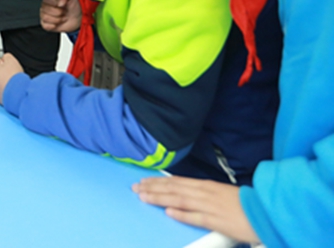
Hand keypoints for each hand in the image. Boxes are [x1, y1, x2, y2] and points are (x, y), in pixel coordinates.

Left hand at [0, 53, 23, 104]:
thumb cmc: (13, 79)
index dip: (3, 61)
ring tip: (10, 81)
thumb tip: (5, 58)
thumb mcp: (12, 60)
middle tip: (10, 73)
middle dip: (1, 70)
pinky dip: (3, 87)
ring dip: (2, 79)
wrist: (17, 94)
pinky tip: (9, 87)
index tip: (8, 65)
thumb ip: (6, 56)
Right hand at [40, 0, 81, 32]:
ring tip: (63, 17)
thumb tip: (59, 2)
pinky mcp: (46, 24)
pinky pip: (45, 26)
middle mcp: (45, 5)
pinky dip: (53, 26)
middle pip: (44, 9)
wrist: (78, 16)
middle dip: (58, 12)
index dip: (55, 3)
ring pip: (45, 18)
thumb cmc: (74, 5)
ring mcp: (44, 14)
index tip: (63, 4)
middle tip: (64, 12)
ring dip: (57, 19)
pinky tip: (59, 23)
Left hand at [132, 177, 259, 243]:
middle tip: (135, 188)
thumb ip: (202, 193)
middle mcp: (205, 192)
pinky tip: (169, 212)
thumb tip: (184, 194)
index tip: (143, 181)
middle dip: (153, 188)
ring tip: (144, 197)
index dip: (158, 181)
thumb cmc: (244, 204)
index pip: (176, 181)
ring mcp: (210, 206)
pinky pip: (197, 217)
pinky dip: (182, 214)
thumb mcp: (220, 193)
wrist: (266, 211)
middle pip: (174, 188)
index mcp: (206, 185)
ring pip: (180, 199)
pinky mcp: (217, 220)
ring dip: (160, 198)